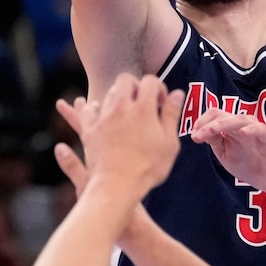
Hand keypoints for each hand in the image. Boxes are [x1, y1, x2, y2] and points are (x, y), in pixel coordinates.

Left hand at [72, 74, 183, 194]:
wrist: (117, 185)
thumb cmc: (148, 167)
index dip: (158, 87)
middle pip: (125, 80)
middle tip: (142, 101)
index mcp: (144, 109)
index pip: (150, 81)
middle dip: (135, 85)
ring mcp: (103, 118)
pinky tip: (100, 114)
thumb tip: (177, 93)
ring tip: (125, 111)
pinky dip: (94, 109)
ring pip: (108, 93)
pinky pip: (87, 111)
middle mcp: (121, 107)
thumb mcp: (169, 143)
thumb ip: (172, 115)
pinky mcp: (89, 130)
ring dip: (118, 97)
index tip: (161, 102)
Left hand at [190, 109, 265, 194]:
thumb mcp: (225, 153)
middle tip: (197, 136)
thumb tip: (198, 132)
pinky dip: (250, 129)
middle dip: (207, 124)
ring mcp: (256, 130)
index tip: (194, 135)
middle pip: (223, 115)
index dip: (202, 121)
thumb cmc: (248, 165)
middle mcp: (242, 125)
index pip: (215, 115)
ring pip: (238, 119)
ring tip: (210, 131)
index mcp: (231, 127)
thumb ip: (214, 141)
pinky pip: (259, 129)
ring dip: (221, 124)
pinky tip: (241, 133)